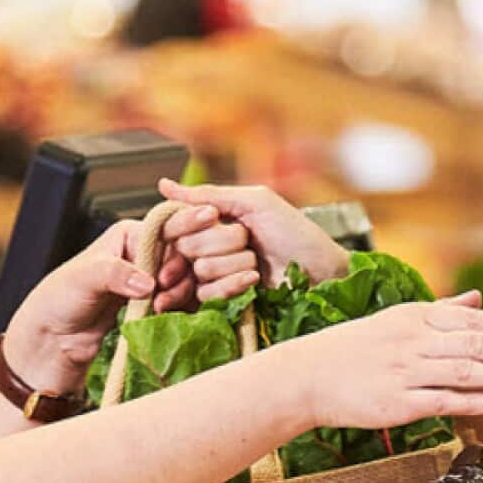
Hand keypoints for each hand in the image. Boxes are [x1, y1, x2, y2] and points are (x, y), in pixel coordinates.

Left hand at [3, 209, 257, 394]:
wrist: (55, 341)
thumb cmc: (59, 300)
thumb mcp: (82, 278)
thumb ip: (114, 273)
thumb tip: (147, 283)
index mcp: (130, 235)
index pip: (165, 225)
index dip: (188, 222)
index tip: (209, 217)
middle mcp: (146, 253)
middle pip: (185, 251)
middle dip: (183, 268)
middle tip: (166, 286)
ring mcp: (155, 279)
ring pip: (189, 277)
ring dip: (182, 291)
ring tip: (159, 306)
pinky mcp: (159, 304)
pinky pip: (184, 300)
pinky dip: (182, 306)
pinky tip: (168, 313)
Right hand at [158, 178, 350, 286]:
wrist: (319, 270)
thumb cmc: (295, 232)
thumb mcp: (255, 202)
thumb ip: (209, 195)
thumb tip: (162, 185)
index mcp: (211, 220)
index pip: (177, 222)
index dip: (189, 223)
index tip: (213, 218)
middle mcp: (208, 245)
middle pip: (187, 246)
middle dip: (223, 242)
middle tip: (248, 239)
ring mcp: (216, 273)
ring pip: (200, 269)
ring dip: (235, 263)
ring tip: (257, 260)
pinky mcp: (224, 297)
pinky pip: (208, 293)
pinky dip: (234, 284)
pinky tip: (254, 279)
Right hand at [287, 291, 482, 429]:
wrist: (307, 376)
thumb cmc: (357, 348)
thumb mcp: (399, 320)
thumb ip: (442, 311)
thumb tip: (477, 298)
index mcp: (418, 318)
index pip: (474, 320)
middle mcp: (415, 341)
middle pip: (476, 342)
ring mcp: (406, 371)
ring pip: (465, 370)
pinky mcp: (397, 403)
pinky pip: (442, 400)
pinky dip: (472, 400)